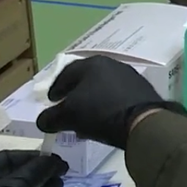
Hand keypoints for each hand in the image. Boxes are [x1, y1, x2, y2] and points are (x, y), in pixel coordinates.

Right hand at [35, 56, 186, 148]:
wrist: (144, 122)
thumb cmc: (100, 113)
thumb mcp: (69, 116)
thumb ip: (51, 117)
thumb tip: (42, 121)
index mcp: (91, 64)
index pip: (66, 74)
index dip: (56, 88)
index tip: (51, 101)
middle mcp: (111, 64)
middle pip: (86, 79)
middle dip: (75, 94)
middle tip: (67, 108)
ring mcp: (130, 76)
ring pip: (103, 88)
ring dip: (92, 102)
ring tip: (86, 118)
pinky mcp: (143, 91)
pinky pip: (118, 97)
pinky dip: (108, 106)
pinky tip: (105, 120)